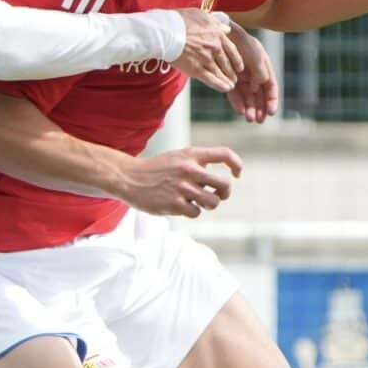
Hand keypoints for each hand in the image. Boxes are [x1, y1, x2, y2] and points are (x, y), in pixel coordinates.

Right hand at [121, 146, 242, 218]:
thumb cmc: (156, 169)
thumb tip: (220, 180)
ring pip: (213, 202)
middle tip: (218, 194)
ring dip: (209, 204)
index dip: (236, 164)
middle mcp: (189, 169)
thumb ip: (198, 163)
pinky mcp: (174, 204)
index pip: (224, 154)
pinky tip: (181, 206)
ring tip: (198, 201)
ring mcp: (182, 187)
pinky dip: (192, 211)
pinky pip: (196, 212)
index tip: (237, 173)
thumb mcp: (178, 157)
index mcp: (191, 154)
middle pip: (224, 184)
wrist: (129, 178)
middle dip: (225, 192)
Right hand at [172, 9, 242, 92]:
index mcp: (217, 34)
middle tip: (235, 77)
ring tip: (231, 85)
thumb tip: (226, 29)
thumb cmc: (180, 20)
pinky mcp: (197, 69)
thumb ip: (216, 23)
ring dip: (228, 80)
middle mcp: (215, 47)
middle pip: (227, 63)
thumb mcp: (201, 15)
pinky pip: (212, 80)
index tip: (239, 66)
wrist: (166, 31)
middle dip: (232, 72)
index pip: (231, 49)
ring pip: (221, 72)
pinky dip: (220, 85)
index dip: (236, 59)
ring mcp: (206, 59)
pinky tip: (225, 89)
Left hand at [224, 23, 279, 123]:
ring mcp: (242, 78)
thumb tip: (258, 87)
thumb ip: (260, 72)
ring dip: (250, 108)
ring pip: (248, 98)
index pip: (271, 88)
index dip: (272, 100)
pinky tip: (241, 111)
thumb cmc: (243, 43)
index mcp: (265, 69)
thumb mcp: (256, 56)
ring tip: (250, 119)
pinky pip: (235, 94)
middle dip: (260, 109)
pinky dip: (238, 103)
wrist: (225, 35)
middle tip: (259, 120)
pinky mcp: (230, 80)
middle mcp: (254, 76)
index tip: (271, 112)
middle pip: (260, 96)